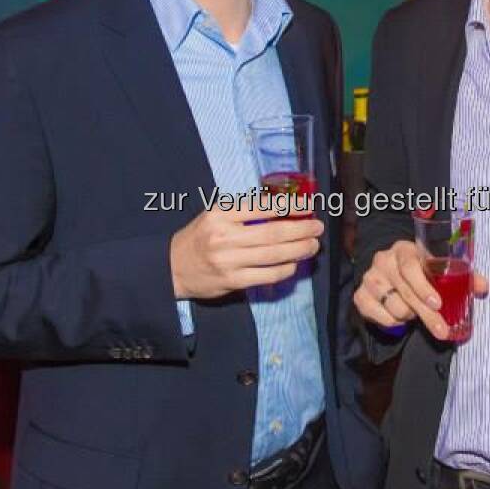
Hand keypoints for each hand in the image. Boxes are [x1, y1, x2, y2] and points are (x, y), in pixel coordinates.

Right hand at [169, 197, 322, 299]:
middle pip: (273, 233)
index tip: (308, 207)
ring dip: (298, 250)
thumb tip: (281, 209)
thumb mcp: (214, 216)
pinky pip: (267, 275)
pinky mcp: (233, 281)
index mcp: (221, 215)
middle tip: (317, 228)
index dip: (289, 207)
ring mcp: (229, 261)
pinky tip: (294, 264)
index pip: (262, 207)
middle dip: (301, 230)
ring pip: (273, 255)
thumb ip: (242, 212)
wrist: (172, 268)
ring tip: (313, 245)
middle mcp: (225, 237)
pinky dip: (284, 269)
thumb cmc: (199, 238)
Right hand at [353, 239, 487, 340]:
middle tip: (442, 331)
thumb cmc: (420, 271)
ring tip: (414, 312)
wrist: (388, 276)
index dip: (423, 286)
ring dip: (410, 316)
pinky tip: (399, 316)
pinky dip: (393, 322)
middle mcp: (383, 260)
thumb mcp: (438, 270)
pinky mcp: (359, 296)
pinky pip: (380, 317)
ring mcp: (369, 278)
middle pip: (406, 292)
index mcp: (404, 249)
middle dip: (427, 315)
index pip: (410, 265)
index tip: (437, 304)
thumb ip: (462, 277)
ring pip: (395, 308)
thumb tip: (483, 287)